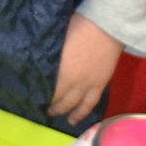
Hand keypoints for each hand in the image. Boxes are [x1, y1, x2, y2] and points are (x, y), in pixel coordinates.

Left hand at [48, 12, 122, 126]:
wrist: (108, 25)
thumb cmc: (81, 25)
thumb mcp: (61, 37)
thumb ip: (53, 53)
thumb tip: (43, 59)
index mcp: (64, 70)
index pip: (52, 89)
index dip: (45, 96)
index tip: (37, 98)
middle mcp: (76, 81)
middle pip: (64, 99)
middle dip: (55, 107)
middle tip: (47, 111)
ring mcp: (91, 83)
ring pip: (79, 105)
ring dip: (71, 113)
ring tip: (67, 120)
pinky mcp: (102, 82)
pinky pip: (92, 101)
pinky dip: (86, 110)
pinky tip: (83, 113)